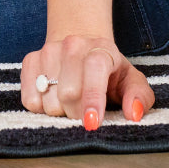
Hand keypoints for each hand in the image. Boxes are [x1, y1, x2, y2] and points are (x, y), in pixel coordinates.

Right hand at [20, 35, 153, 128]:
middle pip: (68, 93)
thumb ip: (139, 97)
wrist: (81, 46)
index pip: (94, 70)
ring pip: (48, 100)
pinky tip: (53, 98)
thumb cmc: (110, 71)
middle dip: (78, 113)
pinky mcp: (29, 61)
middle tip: (87, 111)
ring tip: (71, 102)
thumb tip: (134, 114)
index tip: (92, 123)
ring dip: (60, 111)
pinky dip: (42, 108)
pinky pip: (30, 100)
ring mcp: (48, 51)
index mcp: (101, 49)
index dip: (92, 98)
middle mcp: (72, 45)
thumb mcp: (131, 81)